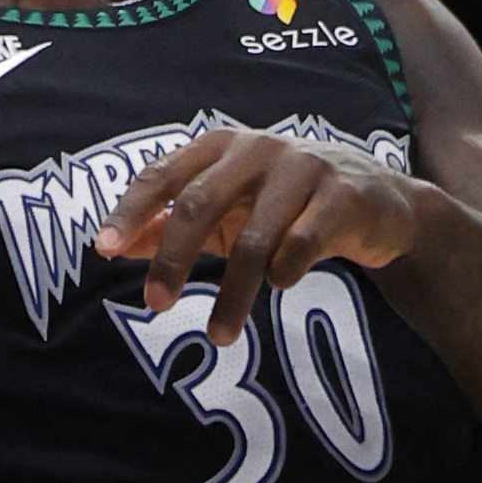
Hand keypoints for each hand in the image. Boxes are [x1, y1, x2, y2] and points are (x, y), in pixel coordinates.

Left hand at [97, 124, 429, 344]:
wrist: (376, 202)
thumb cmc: (283, 203)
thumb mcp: (226, 208)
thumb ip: (170, 222)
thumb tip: (116, 246)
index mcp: (221, 147)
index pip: (164, 175)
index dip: (131, 211)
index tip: (104, 250)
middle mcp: (257, 149)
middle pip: (200, 204)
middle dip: (174, 258)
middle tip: (155, 304)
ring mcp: (303, 169)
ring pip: (253, 238)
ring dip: (233, 294)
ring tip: (219, 335)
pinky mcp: (342, 197)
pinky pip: (302, 243)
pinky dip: (285, 272)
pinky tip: (281, 285)